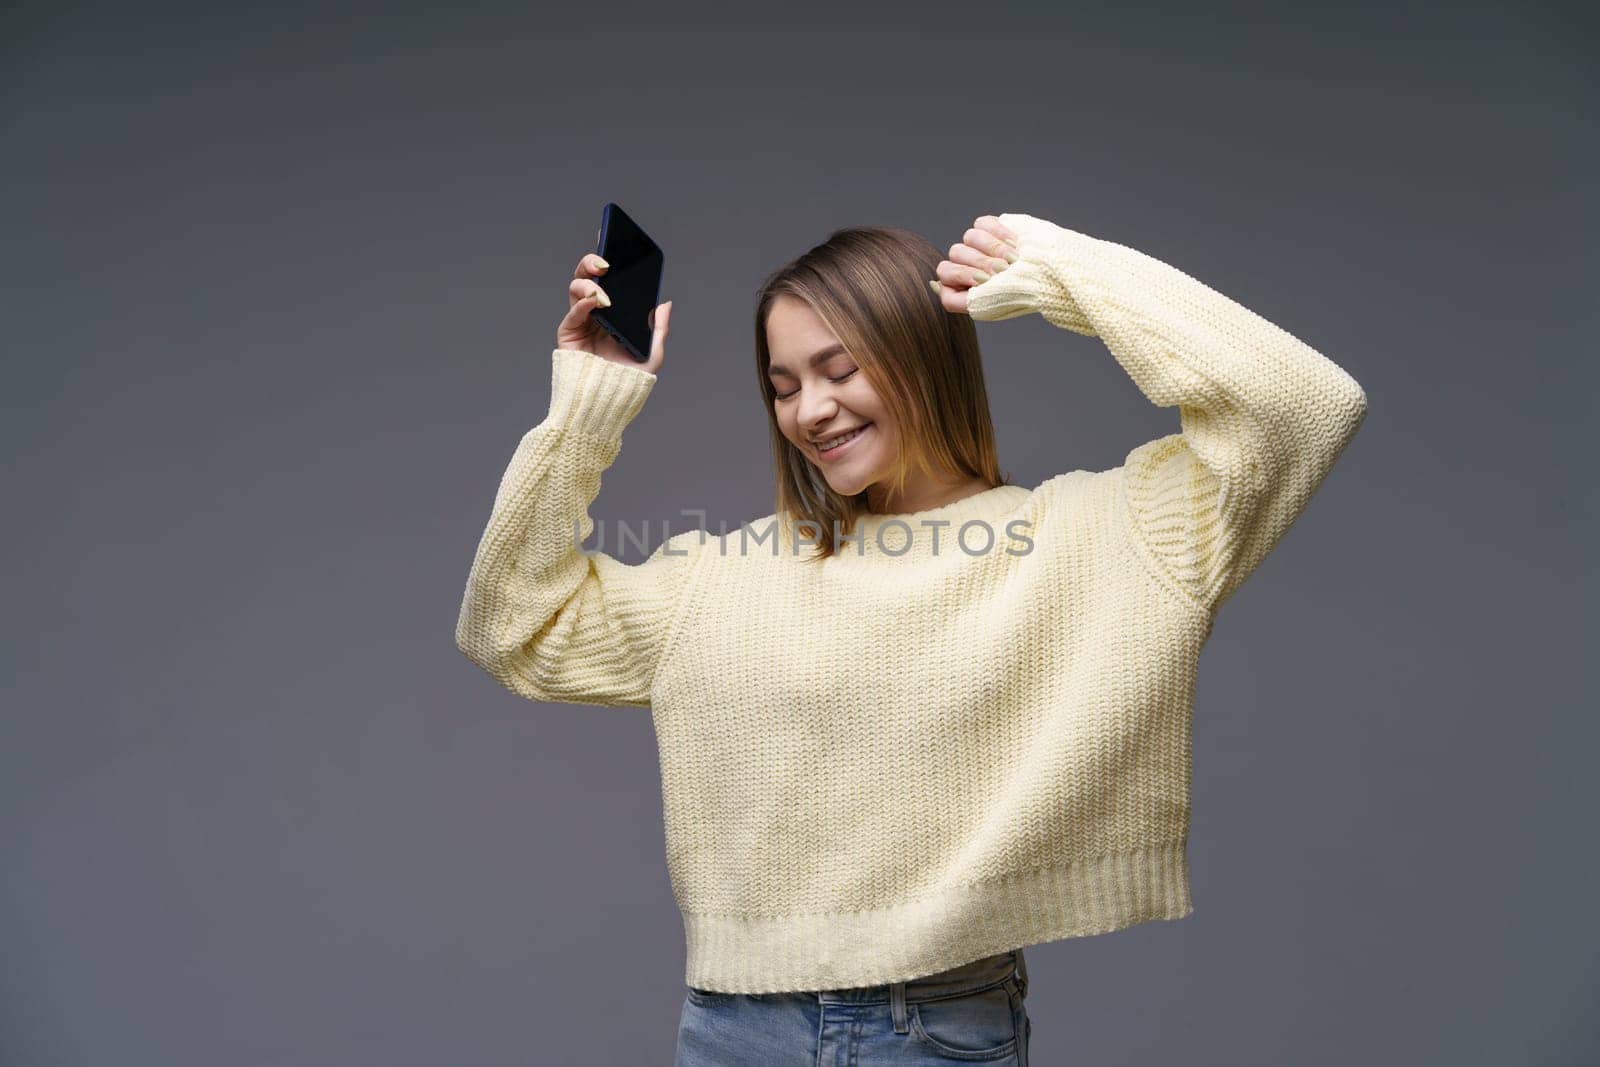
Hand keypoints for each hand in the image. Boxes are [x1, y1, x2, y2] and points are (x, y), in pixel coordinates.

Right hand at [555, 249, 670, 374]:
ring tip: (602, 294)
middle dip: (593, 262)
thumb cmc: (628, 383)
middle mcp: (596, 313)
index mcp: (615, 313)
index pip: (611, 280)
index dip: (610, 259)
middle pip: (589, 277)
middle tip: (605, 263)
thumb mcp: (652, 355)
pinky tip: (594, 302)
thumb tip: (665, 303)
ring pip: (577, 288)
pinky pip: (573, 313)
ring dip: (588, 284)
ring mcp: (581, 321)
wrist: (607, 405)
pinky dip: (582, 304)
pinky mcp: (569, 334)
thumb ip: (659, 330)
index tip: (614, 237)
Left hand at [931, 214, 1019, 314]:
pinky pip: (982, 223)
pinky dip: (998, 233)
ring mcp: (983, 244)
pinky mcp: (995, 226)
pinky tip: (1014, 243)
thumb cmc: (1015, 294)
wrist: (1045, 273)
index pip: (944, 271)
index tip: (982, 282)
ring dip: (992, 249)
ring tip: (1011, 259)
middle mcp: (972, 262)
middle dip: (979, 263)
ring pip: (968, 236)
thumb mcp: (981, 306)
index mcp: (966, 282)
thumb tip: (934, 283)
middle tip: (1001, 271)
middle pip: (956, 252)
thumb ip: (952, 299)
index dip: (960, 274)